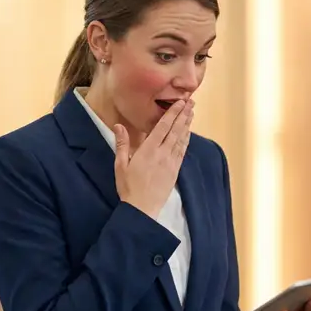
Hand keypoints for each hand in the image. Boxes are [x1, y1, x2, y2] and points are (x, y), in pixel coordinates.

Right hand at [115, 99, 192, 217]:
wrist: (142, 208)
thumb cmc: (128, 187)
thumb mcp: (120, 165)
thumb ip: (122, 144)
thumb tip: (118, 125)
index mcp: (148, 150)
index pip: (163, 126)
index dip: (172, 113)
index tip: (179, 102)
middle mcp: (162, 153)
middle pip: (175, 130)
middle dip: (183, 114)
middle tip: (190, 101)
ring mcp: (170, 162)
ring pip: (181, 139)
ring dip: (187, 124)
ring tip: (192, 112)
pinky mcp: (175, 170)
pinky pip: (182, 151)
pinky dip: (186, 140)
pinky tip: (188, 133)